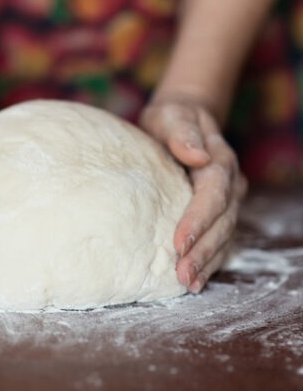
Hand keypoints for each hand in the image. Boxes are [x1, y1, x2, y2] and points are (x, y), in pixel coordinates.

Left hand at [139, 99, 246, 292]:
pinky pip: (219, 238)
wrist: (183, 122)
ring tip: (189, 284)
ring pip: (224, 236)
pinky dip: (209, 260)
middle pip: (222, 222)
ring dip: (208, 262)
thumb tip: (197, 156)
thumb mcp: (172, 116)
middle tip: (182, 276)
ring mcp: (227, 200)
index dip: (198, 220)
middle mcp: (229, 184)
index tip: (179, 244)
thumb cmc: (172, 119)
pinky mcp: (217, 211)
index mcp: (219, 161)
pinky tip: (196, 277)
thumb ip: (183, 134)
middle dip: (203, 251)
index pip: (213, 195)